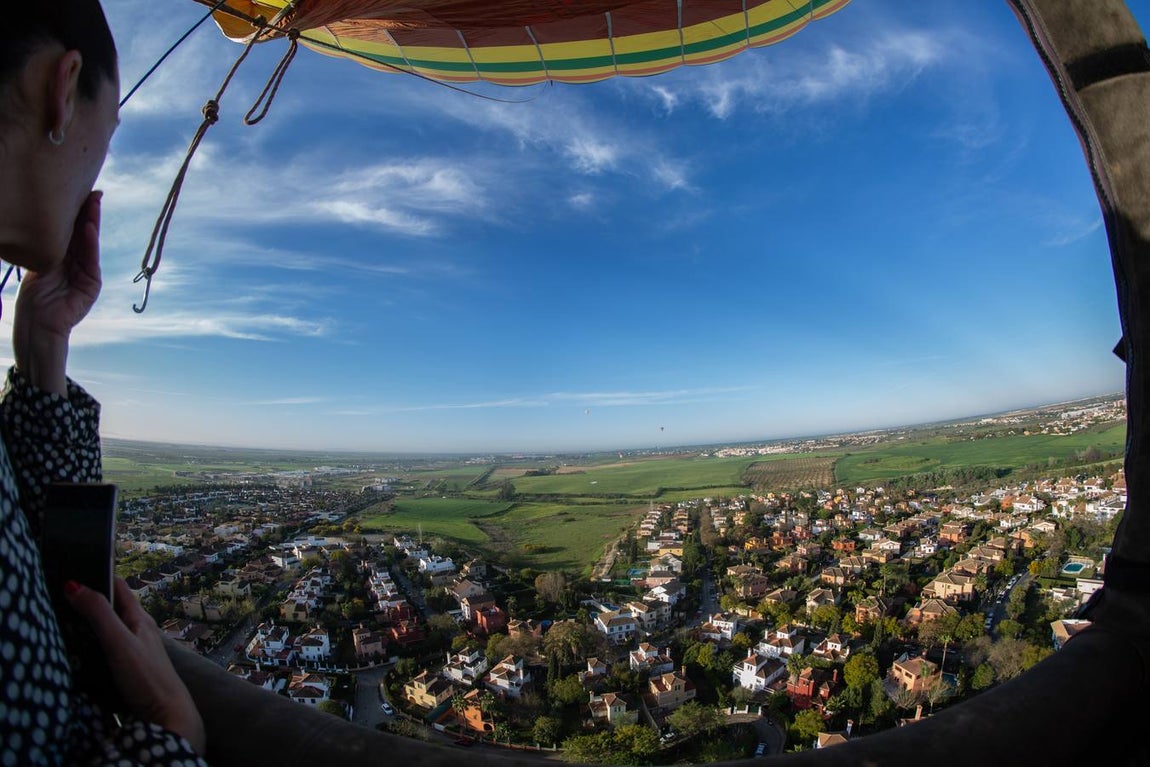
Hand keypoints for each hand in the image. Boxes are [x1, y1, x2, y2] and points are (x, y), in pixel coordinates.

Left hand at [13, 191, 102, 394]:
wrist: (37, 323)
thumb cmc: (32, 298)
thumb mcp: (38, 264)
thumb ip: (48, 246)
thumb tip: (46, 220)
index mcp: (63, 258)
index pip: (71, 231)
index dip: (75, 213)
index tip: (79, 193)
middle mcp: (77, 264)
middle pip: (83, 234)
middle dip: (88, 213)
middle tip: (93, 192)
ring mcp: (86, 274)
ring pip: (89, 244)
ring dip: (92, 223)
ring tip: (93, 204)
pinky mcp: (91, 285)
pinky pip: (91, 260)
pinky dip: (90, 243)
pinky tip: (89, 227)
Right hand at [65, 577, 206, 754]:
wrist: (167, 713)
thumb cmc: (147, 676)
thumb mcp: (119, 641)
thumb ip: (99, 614)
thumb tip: (74, 584)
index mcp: (139, 618)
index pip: (118, 586)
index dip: (100, 573)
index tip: (80, 564)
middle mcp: (139, 629)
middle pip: (114, 605)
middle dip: (94, 596)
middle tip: (69, 591)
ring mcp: (136, 648)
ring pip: (113, 626)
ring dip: (96, 619)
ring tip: (74, 614)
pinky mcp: (131, 666)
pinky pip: (111, 645)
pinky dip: (97, 641)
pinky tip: (87, 647)